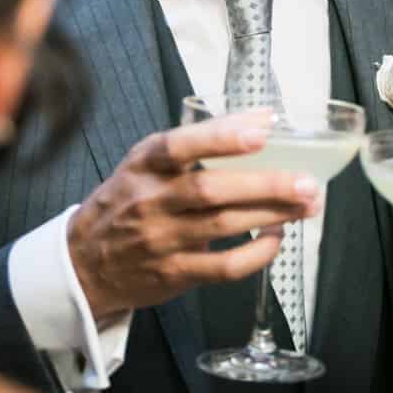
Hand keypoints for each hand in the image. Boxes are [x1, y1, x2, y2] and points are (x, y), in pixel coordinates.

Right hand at [67, 112, 323, 321]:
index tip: (262, 131)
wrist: (84, 263)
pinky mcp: (174, 274)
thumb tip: (263, 119)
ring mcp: (161, 240)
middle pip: (211, 190)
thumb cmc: (127, 202)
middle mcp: (150, 200)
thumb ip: (197, 142)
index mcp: (144, 164)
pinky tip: (276, 238)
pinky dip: (256, 254)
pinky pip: (223, 268)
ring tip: (307, 205)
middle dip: (265, 185)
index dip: (222, 138)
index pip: (179, 145)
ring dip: (272, 214)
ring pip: (223, 226)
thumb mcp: (146, 163)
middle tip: (307, 182)